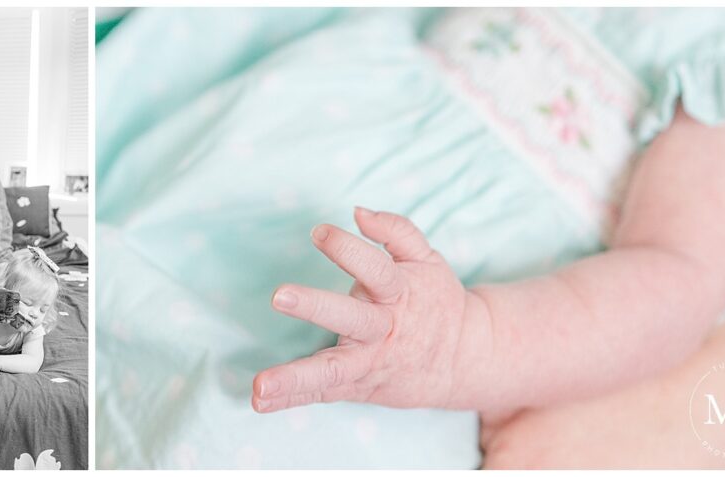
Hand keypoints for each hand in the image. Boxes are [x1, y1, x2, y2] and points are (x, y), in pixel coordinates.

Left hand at [252, 207, 471, 412]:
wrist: (465, 360)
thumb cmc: (435, 301)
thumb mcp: (427, 259)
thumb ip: (396, 231)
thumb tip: (358, 212)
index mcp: (400, 293)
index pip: (375, 269)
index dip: (348, 249)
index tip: (319, 231)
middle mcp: (383, 329)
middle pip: (349, 318)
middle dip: (315, 307)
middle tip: (280, 295)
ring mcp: (369, 361)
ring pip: (332, 370)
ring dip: (294, 377)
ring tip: (260, 386)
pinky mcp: (357, 384)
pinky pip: (322, 392)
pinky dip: (292, 398)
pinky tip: (260, 402)